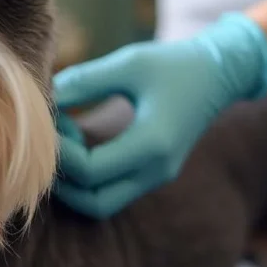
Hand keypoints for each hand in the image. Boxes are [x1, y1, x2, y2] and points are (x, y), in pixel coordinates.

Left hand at [53, 13, 266, 218]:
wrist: (221, 73)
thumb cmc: (174, 63)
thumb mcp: (128, 63)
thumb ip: (85, 81)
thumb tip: (45, 97)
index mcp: (153, 143)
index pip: (91, 171)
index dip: (61, 151)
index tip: (52, 119)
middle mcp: (157, 170)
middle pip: (94, 202)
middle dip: (64, 177)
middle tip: (55, 139)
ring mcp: (157, 177)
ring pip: (101, 204)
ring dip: (75, 182)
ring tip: (69, 140)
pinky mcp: (153, 175)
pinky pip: (111, 192)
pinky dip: (88, 178)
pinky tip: (81, 143)